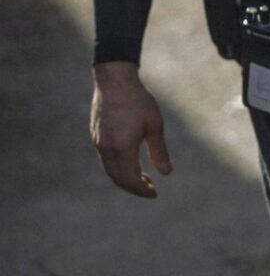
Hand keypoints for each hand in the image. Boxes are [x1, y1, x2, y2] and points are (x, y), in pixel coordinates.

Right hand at [90, 61, 171, 198]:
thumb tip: (166, 173)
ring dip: (126, 178)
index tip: (155, 194)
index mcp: (122, 147)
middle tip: (151, 189)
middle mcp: (106, 149)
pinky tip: (131, 163)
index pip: (130, 179)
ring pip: (110, 171)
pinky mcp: (96, 136)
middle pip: (118, 179)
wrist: (114, 81)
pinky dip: (118, 168)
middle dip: (134, 187)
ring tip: (144, 178)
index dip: (142, 190)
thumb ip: (159, 151)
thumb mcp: (154, 125)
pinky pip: (106, 160)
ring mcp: (98, 143)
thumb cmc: (138, 101)